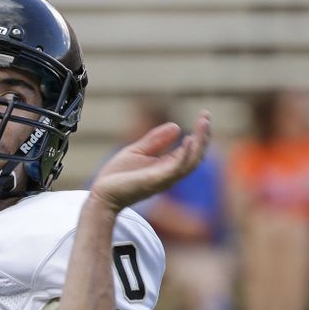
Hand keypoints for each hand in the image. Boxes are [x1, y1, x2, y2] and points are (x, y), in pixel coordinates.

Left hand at [89, 110, 210, 212]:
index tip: (203, 115)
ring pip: (192, 161)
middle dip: (204, 135)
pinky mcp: (156, 181)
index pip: (190, 150)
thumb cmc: (117, 177)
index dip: (199, 133)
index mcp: (166, 166)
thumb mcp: (136, 152)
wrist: (102, 193)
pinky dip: (186, 154)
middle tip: (206, 115)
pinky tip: (188, 138)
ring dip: (200, 142)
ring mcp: (165, 178)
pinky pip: (177, 169)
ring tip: (203, 122)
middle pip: (196, 155)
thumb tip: (177, 126)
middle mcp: (170, 173)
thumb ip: (155, 141)